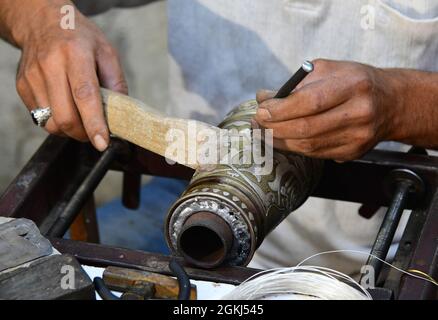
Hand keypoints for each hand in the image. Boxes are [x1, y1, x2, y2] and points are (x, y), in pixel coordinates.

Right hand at [13, 0, 127, 150]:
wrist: (42, 22)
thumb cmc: (80, 38)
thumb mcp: (107, 52)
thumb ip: (116, 83)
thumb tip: (121, 114)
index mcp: (75, 54)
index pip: (84, 95)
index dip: (94, 123)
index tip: (102, 142)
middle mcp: (50, 65)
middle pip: (65, 116)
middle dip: (83, 133)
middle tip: (95, 133)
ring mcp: (32, 77)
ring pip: (51, 123)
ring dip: (69, 130)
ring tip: (80, 118)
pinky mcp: (22, 86)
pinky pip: (41, 118)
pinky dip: (56, 121)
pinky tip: (65, 107)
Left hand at [253, 59, 403, 161]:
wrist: (390, 103)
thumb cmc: (353, 81)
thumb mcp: (328, 70)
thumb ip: (295, 83)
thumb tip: (263, 98)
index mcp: (354, 85)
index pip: (310, 101)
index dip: (281, 109)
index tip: (261, 110)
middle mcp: (359, 112)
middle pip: (306, 128)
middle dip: (274, 128)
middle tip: (257, 122)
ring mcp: (358, 137)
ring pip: (308, 145)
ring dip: (279, 140)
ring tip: (263, 131)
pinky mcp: (352, 152)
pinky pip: (315, 153)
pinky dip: (293, 147)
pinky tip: (282, 139)